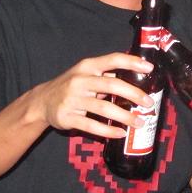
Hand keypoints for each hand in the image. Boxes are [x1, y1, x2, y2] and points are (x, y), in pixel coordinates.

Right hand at [35, 53, 156, 138]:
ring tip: (139, 122)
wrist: (42, 101)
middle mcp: (80, 80)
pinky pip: (91, 126)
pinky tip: (120, 133)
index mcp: (87, 66)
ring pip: (103, 108)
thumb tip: (136, 78)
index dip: (132, 62)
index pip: (112, 59)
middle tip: (148, 103)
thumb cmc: (71, 86)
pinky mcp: (68, 117)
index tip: (149, 68)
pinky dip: (108, 131)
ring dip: (125, 116)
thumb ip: (106, 75)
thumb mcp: (85, 74)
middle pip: (111, 85)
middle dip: (133, 94)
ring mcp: (73, 99)